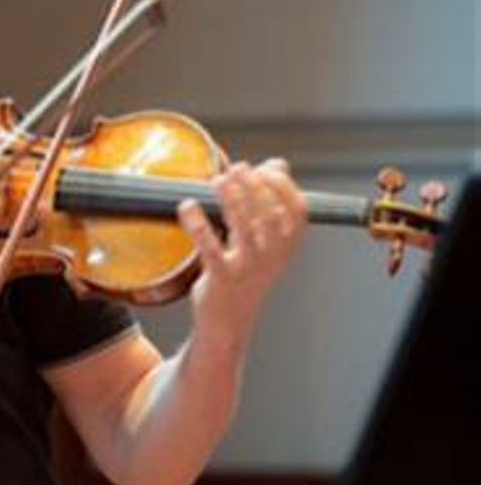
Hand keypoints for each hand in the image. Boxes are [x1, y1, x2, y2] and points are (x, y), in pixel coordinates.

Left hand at [178, 159, 307, 349]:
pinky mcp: (221, 278)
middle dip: (253, 186)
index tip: (263, 168)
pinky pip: (211, 248)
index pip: (297, 211)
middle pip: (268, 214)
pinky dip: (198, 225)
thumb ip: (270, 202)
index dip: (283, 186)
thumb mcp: (265, 240)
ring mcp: (247, 268)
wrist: (228, 320)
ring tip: (217, 180)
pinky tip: (188, 206)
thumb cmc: (246, 273)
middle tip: (236, 167)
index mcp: (286, 246)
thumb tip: (278, 163)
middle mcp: (271, 256)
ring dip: (231, 200)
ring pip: (244, 228)